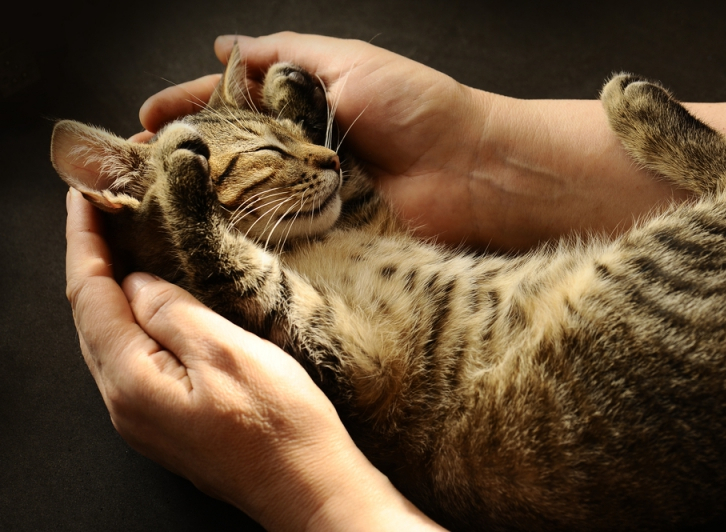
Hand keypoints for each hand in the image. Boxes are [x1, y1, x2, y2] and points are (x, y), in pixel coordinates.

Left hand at [64, 187, 442, 530]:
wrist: (308, 486)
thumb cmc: (279, 426)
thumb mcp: (227, 352)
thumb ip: (173, 312)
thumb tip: (139, 282)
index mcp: (131, 381)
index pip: (90, 295)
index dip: (82, 240)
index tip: (83, 194)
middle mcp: (124, 402)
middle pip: (90, 316)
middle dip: (89, 257)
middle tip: (102, 207)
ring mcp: (143, 416)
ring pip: (109, 336)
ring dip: (109, 286)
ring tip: (122, 240)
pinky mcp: (167, 419)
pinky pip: (133, 356)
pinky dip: (133, 316)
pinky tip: (151, 297)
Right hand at [138, 32, 489, 244]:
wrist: (471, 169)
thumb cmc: (418, 106)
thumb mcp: (347, 60)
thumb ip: (286, 54)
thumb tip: (224, 46)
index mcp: (302, 107)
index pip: (230, 105)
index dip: (186, 109)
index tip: (144, 120)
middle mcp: (298, 152)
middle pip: (229, 155)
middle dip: (182, 160)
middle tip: (133, 171)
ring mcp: (308, 196)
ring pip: (244, 198)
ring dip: (200, 201)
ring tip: (154, 205)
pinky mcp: (324, 234)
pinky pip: (276, 235)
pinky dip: (242, 236)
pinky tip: (204, 238)